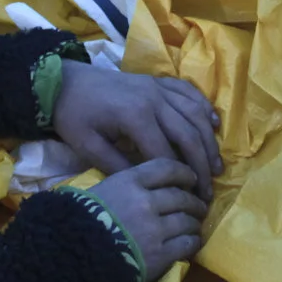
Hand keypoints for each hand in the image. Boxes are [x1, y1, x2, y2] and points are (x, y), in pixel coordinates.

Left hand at [53, 65, 222, 195]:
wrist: (64, 81)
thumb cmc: (73, 116)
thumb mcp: (88, 147)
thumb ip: (119, 167)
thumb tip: (149, 187)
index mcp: (135, 117)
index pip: (166, 154)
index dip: (180, 179)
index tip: (190, 200)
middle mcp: (154, 100)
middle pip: (189, 135)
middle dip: (202, 166)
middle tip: (209, 191)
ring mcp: (158, 88)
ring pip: (195, 114)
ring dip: (209, 141)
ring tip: (217, 165)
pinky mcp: (158, 82)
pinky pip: (189, 92)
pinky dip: (204, 108)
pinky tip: (214, 125)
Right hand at [87, 158, 210, 271]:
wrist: (74, 257)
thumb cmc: (80, 223)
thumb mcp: (100, 192)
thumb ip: (125, 185)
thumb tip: (148, 184)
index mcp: (128, 182)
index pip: (167, 167)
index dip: (184, 172)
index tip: (191, 178)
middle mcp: (145, 201)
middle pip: (182, 196)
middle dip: (194, 201)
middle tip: (198, 206)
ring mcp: (154, 229)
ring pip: (188, 220)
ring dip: (194, 223)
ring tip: (194, 225)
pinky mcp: (160, 255)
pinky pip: (187, 244)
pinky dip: (193, 242)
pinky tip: (191, 243)